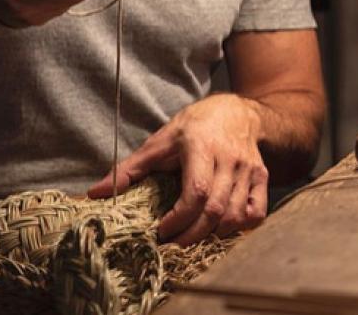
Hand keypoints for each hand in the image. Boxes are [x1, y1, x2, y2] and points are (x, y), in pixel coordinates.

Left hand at [86, 94, 269, 244]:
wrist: (235, 111)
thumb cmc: (192, 128)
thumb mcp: (158, 142)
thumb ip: (128, 170)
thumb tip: (95, 194)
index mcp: (200, 147)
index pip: (195, 193)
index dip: (178, 219)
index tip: (161, 231)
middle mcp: (228, 158)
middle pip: (215, 210)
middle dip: (191, 235)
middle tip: (172, 244)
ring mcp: (249, 169)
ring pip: (235, 215)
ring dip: (213, 235)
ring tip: (193, 236)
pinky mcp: (263, 177)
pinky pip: (256, 212)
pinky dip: (240, 228)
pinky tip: (221, 229)